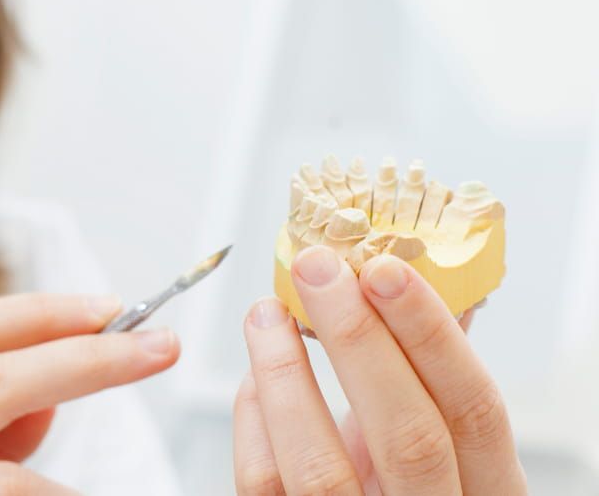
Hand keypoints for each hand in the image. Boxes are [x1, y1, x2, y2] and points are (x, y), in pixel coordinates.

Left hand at [233, 246, 525, 494]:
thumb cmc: (404, 489)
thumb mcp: (438, 444)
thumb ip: (431, 377)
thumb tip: (433, 282)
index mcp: (487, 493)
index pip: (476, 413)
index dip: (432, 335)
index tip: (384, 268)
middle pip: (408, 437)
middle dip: (359, 339)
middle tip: (317, 269)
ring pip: (320, 468)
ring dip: (286, 374)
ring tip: (265, 312)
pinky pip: (265, 483)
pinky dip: (254, 418)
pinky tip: (255, 376)